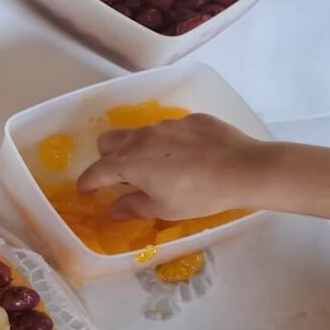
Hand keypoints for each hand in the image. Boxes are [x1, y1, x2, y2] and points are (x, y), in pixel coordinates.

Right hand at [77, 114, 265, 219]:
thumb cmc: (199, 195)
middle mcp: (141, 138)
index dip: (87, 183)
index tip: (86, 191)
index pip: (96, 172)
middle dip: (107, 158)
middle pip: (108, 142)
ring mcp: (166, 125)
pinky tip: (190, 157)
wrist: (244, 169)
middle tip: (122, 176)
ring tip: (161, 167)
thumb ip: (133, 206)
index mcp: (129, 162)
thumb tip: (114, 209)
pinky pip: (169, 130)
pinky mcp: (189, 119)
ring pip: (139, 134)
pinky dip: (169, 143)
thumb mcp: (164, 208)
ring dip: (139, 150)